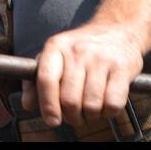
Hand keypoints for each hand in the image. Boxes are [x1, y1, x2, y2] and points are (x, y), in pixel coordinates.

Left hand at [21, 21, 143, 127]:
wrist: (117, 29)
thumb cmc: (82, 48)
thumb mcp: (55, 55)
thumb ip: (37, 79)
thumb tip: (28, 104)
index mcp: (56, 46)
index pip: (46, 79)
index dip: (47, 104)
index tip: (51, 120)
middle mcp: (78, 51)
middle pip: (69, 99)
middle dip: (72, 116)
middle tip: (74, 116)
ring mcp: (101, 59)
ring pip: (91, 105)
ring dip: (91, 116)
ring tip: (91, 109)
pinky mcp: (122, 68)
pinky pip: (113, 104)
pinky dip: (109, 112)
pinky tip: (106, 104)